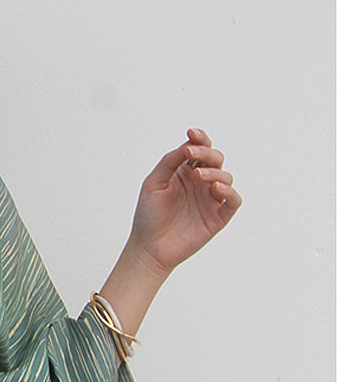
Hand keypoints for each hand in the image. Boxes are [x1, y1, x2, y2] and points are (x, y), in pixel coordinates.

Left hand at [127, 128, 241, 275]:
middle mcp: (200, 183)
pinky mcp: (218, 217)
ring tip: (199, 176)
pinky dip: (229, 191)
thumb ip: (169, 162)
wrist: (149, 247)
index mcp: (184, 173)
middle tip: (192, 155)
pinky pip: (233, 200)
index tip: (191, 134)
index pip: (199, 150)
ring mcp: (210, 199)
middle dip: (207, 153)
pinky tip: (216, 188)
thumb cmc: (148, 216)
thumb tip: (188, 145)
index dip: (199, 139)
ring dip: (215, 172)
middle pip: (215, 159)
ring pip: (226, 176)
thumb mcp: (153, 183)